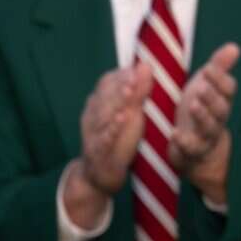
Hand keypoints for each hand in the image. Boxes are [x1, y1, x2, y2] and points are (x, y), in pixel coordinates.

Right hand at [62, 63, 154, 229]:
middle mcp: (94, 116)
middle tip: (138, 72)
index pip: (108, 83)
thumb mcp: (129, 115)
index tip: (143, 65)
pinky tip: (122, 119)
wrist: (98, 175)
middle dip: (122, 84)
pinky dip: (112, 129)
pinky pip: (104, 139)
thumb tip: (146, 65)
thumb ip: (137, 92)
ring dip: (117, 102)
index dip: (124, 74)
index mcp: (100, 105)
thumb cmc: (117, 140)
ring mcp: (94, 134)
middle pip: (106, 96)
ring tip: (131, 90)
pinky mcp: (99, 152)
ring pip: (103, 115)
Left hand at [170, 43, 239, 206]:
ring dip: (202, 116)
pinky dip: (184, 142)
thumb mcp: (207, 86)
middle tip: (201, 87)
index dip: (219, 80)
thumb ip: (219, 67)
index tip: (209, 69)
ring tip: (192, 105)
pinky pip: (192, 148)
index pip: (227, 89)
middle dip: (212, 97)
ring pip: (209, 127)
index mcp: (221, 100)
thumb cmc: (202, 111)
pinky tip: (175, 134)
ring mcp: (206, 135)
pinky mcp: (193, 151)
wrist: (200, 149)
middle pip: (220, 108)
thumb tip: (235, 46)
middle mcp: (218, 118)